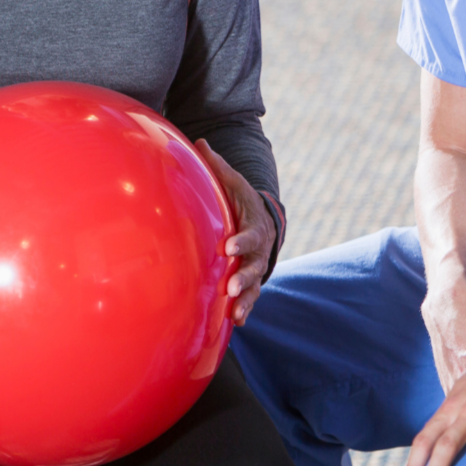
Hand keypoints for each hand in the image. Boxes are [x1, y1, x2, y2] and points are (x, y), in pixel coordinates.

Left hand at [196, 140, 275, 325]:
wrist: (265, 221)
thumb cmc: (242, 201)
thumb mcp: (233, 182)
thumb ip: (217, 167)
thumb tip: (199, 142)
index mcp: (254, 227)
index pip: (250, 235)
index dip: (242, 241)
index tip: (229, 247)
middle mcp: (259, 252)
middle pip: (254, 266)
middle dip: (244, 277)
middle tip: (231, 287)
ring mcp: (256, 269)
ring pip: (254, 287)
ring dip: (245, 299)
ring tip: (234, 310)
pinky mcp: (251, 283)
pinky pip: (251, 299)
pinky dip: (245, 311)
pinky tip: (235, 323)